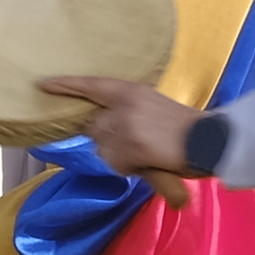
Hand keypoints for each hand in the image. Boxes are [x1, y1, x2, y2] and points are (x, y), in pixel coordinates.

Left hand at [42, 77, 198, 180]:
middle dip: (110, 140)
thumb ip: (128, 111)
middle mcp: (124, 106)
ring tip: (148, 154)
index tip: (44, 85)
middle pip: (96, 127)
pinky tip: (149, 162)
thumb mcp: (154, 106)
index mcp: (132, 91)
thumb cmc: (187, 128)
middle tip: (139, 145)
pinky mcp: (131, 147)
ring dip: (120, 157)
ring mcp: (126, 126)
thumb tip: (103, 126)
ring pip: (104, 149)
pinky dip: (130, 169)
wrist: (210, 140)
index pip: (92, 85)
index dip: (67, 86)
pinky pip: (116, 165)